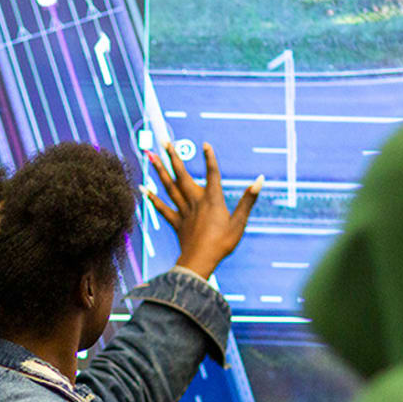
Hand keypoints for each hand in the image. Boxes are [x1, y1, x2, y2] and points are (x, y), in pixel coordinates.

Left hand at [145, 141, 262, 279]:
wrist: (201, 261)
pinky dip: (152, 198)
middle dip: (174, 157)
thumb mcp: (240, 222)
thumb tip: (260, 180)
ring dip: (160, 170)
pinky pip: (161, 208)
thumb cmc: (223, 243)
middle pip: (182, 175)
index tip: (205, 144)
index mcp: (213, 200)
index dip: (210, 159)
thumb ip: (248, 199)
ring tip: (151, 155)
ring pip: (169, 187)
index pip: (212, 174)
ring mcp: (183, 211)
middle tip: (165, 140)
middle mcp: (195, 201)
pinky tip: (143, 188)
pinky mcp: (176, 222)